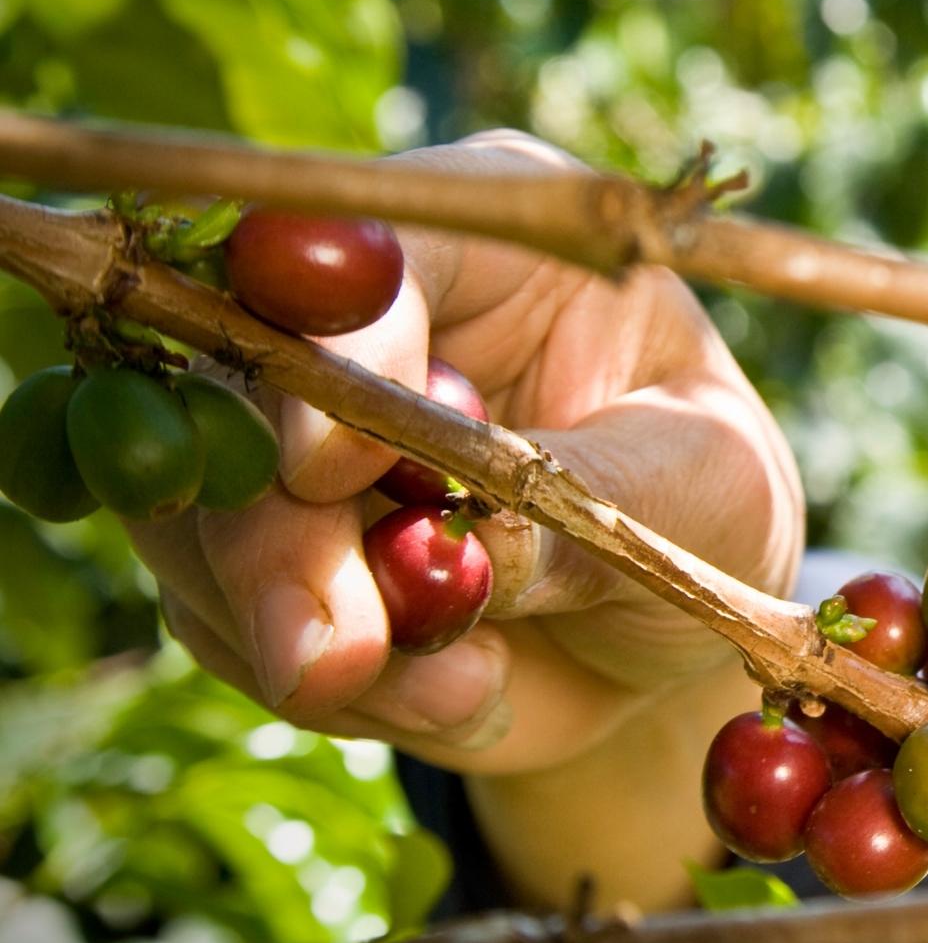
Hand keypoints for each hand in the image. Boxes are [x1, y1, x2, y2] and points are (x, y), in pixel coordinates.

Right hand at [129, 131, 804, 776]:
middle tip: (340, 653)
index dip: (330, 346)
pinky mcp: (258, 547)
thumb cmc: (710, 511)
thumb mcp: (705, 486)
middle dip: (277, 537)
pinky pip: (218, 616)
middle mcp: (366, 319)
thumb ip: (592, 500)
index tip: (330, 465)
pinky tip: (454, 697)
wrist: (670, 634)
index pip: (367, 251)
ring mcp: (292, 434)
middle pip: (240, 389)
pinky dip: (325, 685)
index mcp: (491, 245)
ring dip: (299, 629)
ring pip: (200, 513)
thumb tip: (473, 541)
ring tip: (459, 690)